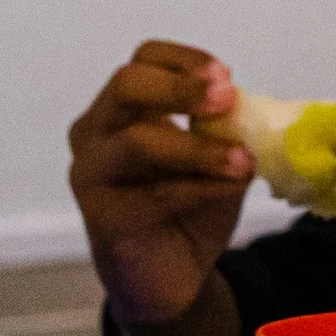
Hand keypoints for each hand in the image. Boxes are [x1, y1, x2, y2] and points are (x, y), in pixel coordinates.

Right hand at [69, 41, 252, 331]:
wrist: (171, 275)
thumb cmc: (190, 206)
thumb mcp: (216, 157)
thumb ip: (225, 129)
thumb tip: (244, 104)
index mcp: (123, 107)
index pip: (144, 60)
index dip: (185, 61)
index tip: (226, 77)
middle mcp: (96, 131)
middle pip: (128, 85)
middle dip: (182, 89)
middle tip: (227, 99)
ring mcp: (91, 172)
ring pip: (139, 141)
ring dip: (199, 148)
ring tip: (243, 161)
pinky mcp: (101, 215)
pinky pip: (153, 193)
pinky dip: (200, 187)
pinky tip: (231, 187)